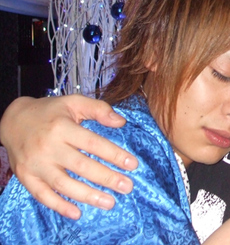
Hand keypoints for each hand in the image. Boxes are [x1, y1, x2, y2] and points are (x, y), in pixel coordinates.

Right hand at [0, 95, 138, 219]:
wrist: (13, 120)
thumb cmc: (50, 111)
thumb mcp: (74, 102)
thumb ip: (98, 109)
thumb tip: (121, 121)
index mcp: (62, 127)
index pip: (93, 143)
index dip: (113, 154)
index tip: (132, 164)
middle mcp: (49, 147)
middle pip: (81, 166)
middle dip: (106, 178)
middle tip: (127, 186)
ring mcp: (36, 164)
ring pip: (64, 184)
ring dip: (88, 195)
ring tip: (110, 202)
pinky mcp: (26, 177)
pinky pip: (43, 195)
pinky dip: (60, 206)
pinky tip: (77, 212)